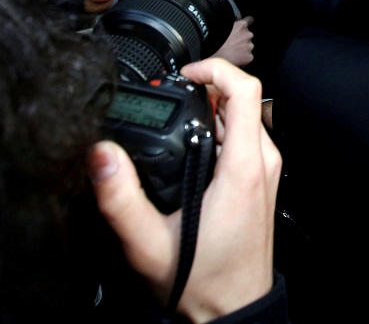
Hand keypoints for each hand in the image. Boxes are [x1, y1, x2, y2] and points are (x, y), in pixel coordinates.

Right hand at [90, 57, 280, 322]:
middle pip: (243, 98)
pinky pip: (246, 137)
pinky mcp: (262, 180)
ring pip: (245, 117)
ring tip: (177, 122)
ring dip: (212, 110)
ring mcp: (267, 171)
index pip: (245, 90)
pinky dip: (220, 130)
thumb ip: (120, 198)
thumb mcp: (148, 244)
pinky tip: (191, 149)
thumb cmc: (202, 281)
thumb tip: (101, 155)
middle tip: (171, 101)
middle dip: (206, 89)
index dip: (214, 68)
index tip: (185, 73)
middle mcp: (262, 163)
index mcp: (242, 168)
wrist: (233, 309)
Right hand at [211, 16, 254, 66]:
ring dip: (243, 48)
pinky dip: (243, 57)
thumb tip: (233, 25)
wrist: (214, 57)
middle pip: (248, 35)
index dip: (247, 22)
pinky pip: (248, 56)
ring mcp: (249, 46)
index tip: (245, 25)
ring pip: (248, 46)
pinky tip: (234, 57)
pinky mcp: (249, 56)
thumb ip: (231, 25)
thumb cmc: (214, 42)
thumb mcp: (222, 27)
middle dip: (243, 38)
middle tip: (233, 43)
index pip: (250, 20)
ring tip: (232, 51)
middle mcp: (248, 35)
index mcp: (241, 25)